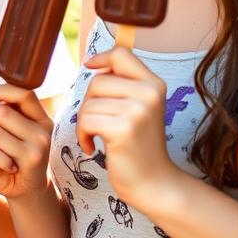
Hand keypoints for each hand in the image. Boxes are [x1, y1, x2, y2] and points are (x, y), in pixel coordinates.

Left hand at [0, 84, 54, 198]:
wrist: (28, 191)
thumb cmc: (15, 158)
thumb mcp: (14, 133)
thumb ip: (4, 115)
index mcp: (41, 119)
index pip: (24, 93)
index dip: (0, 90)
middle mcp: (43, 132)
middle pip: (1, 112)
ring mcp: (37, 149)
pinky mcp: (27, 164)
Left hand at [76, 46, 178, 210]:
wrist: (153, 183)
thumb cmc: (137, 145)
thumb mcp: (137, 108)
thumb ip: (121, 84)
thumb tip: (92, 62)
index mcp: (154, 84)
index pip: (122, 54)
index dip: (101, 58)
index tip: (90, 68)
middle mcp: (150, 93)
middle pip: (97, 81)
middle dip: (88, 103)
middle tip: (98, 123)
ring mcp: (138, 110)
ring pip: (88, 103)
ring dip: (84, 123)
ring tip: (98, 137)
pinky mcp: (124, 128)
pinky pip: (85, 121)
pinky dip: (82, 135)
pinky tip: (93, 147)